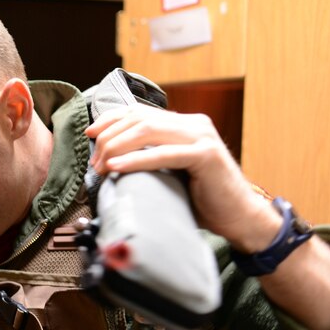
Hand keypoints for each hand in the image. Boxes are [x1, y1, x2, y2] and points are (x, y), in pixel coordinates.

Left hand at [85, 105, 278, 252]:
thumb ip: (151, 158)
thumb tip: (110, 161)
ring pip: (148, 130)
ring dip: (117, 147)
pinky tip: (117, 166)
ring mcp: (201, 137)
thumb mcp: (171, 172)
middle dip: (109, 137)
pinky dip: (136, 159)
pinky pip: (163, 154)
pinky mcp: (205, 156)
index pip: (139, 112)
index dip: (111, 120)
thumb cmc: (203, 199)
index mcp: (185, 124)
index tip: (90, 134)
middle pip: (139, 119)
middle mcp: (194, 124)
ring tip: (100, 165)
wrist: (239, 217)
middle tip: (93, 160)